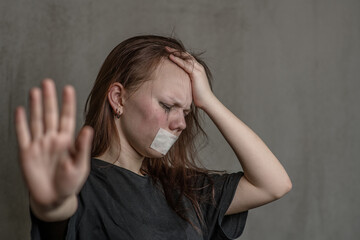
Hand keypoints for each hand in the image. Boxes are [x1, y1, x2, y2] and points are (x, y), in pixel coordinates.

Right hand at [14, 79, 92, 207]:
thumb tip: (88, 128)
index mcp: (67, 141)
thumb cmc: (70, 183)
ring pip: (37, 121)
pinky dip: (21, 122)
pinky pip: (23, 134)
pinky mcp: (27, 153)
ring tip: (35, 90)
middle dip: (49, 98)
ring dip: (36, 106)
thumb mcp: (80, 166)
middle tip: (48, 82)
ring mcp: (39, 144)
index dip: (67, 103)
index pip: (67, 118)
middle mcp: (53, 139)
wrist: (53, 199)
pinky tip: (20, 110)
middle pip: (50, 115)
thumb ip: (82, 147)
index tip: (68, 88)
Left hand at [165, 46, 214, 108]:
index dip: (178, 54)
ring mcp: (198, 69)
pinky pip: (185, 64)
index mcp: (197, 69)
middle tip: (166, 48)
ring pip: (185, 57)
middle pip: (186, 55)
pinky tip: (171, 57)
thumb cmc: (198, 96)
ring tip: (166, 50)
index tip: (169, 51)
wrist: (206, 101)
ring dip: (175, 53)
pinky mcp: (196, 73)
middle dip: (175, 51)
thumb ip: (185, 80)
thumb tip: (176, 81)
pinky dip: (178, 60)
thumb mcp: (190, 85)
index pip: (187, 58)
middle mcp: (198, 66)